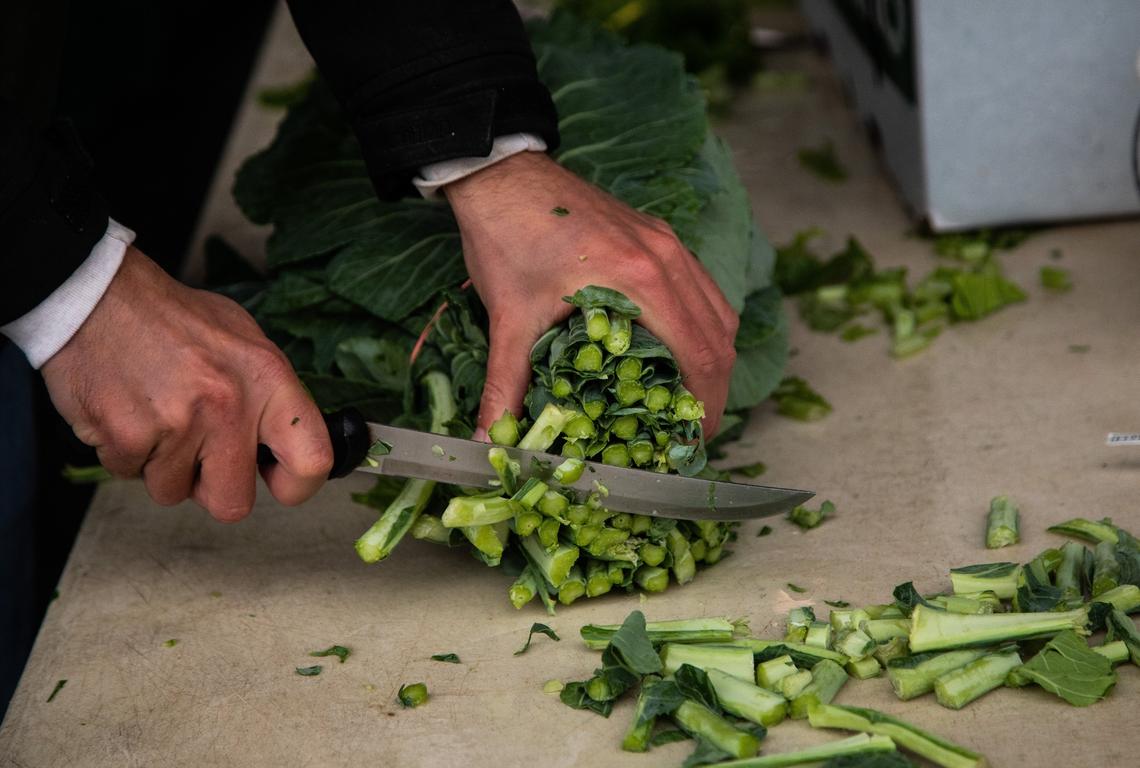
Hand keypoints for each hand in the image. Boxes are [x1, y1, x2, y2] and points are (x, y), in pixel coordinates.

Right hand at [41, 246, 332, 520]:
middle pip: (234, 504)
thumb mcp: (244, 340)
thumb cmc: (173, 319)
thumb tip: (285, 446)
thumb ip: (268, 396)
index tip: (277, 480)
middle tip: (198, 455)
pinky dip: (126, 453)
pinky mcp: (128, 436)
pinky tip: (129, 413)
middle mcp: (229, 405)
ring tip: (157, 419)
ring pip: (173, 492)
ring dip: (162, 467)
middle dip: (211, 488)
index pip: (312, 459)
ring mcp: (178, 424)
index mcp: (268, 378)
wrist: (97, 296)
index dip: (297, 485)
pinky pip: (129, 475)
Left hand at [444, 152, 737, 437]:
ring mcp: (667, 243)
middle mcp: (666, 257)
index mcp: (640, 279)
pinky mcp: (658, 236)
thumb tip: (489, 439)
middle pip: (720, 338)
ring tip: (690, 399)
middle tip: (691, 432)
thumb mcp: (509, 319)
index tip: (692, 441)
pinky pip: (702, 289)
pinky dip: (702, 327)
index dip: (706, 406)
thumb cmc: (507, 237)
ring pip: (719, 312)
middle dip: (714, 392)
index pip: (701, 355)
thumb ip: (505, 385)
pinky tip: (679, 350)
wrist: (501, 174)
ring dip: (713, 359)